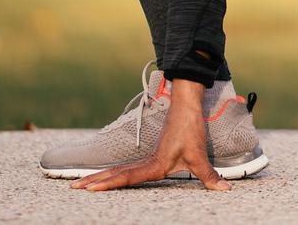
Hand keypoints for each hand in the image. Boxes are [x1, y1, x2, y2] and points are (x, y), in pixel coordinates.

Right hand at [71, 80, 226, 191]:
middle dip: (95, 182)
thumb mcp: (199, 156)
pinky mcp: (150, 155)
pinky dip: (112, 173)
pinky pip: (125, 167)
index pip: (127, 177)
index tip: (89, 188)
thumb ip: (209, 176)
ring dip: (100, 176)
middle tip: (74, 188)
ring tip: (80, 184)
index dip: (109, 184)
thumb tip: (224, 190)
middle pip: (116, 173)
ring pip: (118, 169)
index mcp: (154, 164)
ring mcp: (146, 158)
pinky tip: (104, 177)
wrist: (186, 106)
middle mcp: (146, 162)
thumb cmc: (191, 129)